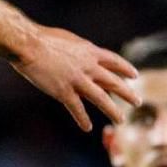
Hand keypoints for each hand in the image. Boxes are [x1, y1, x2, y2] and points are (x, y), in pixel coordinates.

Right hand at [12, 27, 140, 131]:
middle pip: (114, 82)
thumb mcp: (68, 40)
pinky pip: (77, 109)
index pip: (114, 61)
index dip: (126, 69)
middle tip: (138, 101)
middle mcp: (88, 67)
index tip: (135, 75)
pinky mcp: (64, 92)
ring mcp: (78, 80)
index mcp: (89, 52)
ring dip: (113, 111)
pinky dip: (83, 119)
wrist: (28, 45)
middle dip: (128, 93)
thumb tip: (84, 56)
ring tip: (121, 120)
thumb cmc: (42, 38)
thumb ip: (79, 50)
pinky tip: (87, 127)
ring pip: (102, 99)